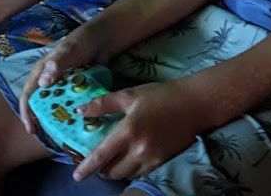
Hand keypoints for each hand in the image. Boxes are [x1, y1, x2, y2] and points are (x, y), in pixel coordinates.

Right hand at [18, 24, 111, 134]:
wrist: (103, 40)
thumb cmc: (81, 42)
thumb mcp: (68, 51)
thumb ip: (56, 64)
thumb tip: (42, 83)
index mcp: (40, 72)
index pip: (28, 95)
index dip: (26, 112)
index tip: (31, 128)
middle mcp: (48, 82)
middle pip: (39, 104)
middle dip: (40, 121)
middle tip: (45, 137)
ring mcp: (61, 88)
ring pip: (54, 107)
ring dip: (55, 120)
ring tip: (60, 136)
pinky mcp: (74, 91)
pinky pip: (69, 106)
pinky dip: (70, 115)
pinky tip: (75, 126)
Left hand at [71, 79, 212, 182]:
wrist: (194, 105)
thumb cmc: (160, 96)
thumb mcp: (129, 95)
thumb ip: (103, 104)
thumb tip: (80, 111)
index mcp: (127, 131)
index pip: (101, 155)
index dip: (87, 167)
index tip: (77, 175)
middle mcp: (138, 149)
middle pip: (112, 171)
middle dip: (101, 170)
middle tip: (97, 162)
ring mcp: (151, 158)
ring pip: (126, 175)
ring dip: (116, 171)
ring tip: (113, 160)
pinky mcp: (162, 162)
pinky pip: (140, 173)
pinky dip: (131, 170)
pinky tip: (130, 160)